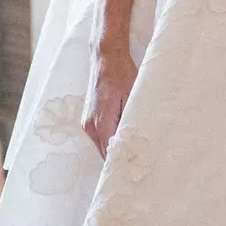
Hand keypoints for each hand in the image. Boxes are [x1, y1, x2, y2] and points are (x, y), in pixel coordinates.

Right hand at [83, 43, 136, 157]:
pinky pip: (100, 135)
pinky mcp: (88, 118)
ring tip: (134, 148)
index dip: (123, 161)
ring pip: (102, 144)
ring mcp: (87, 123)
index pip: (110, 153)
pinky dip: (110, 138)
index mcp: (101, 123)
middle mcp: (90, 126)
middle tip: (139, 161)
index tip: (137, 167)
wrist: (105, 58)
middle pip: (105, 152)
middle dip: (120, 157)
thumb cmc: (121, 74)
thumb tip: (137, 142)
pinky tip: (124, 135)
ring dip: (115, 147)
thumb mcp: (132, 97)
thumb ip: (132, 122)